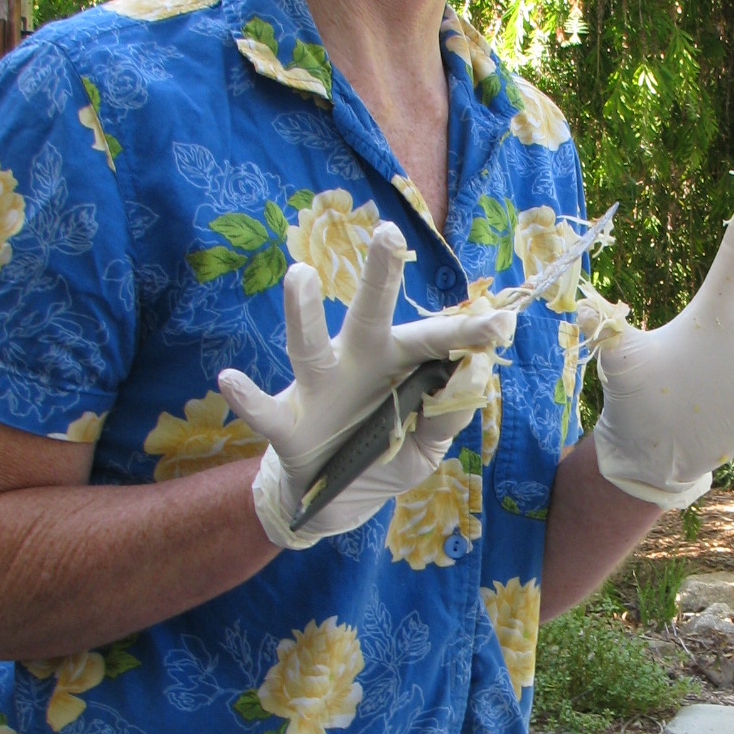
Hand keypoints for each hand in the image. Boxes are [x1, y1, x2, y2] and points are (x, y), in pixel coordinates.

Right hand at [220, 222, 511, 547]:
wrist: (331, 500)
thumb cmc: (384, 455)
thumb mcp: (427, 447)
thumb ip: (450, 415)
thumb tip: (477, 373)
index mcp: (400, 365)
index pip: (437, 340)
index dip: (469, 332)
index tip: (504, 323)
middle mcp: (358, 362)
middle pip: (370, 314)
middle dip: (379, 276)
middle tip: (389, 234)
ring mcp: (318, 389)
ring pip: (309, 347)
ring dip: (303, 313)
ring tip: (299, 276)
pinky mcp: (286, 423)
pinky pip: (263, 412)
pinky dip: (246, 398)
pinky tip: (229, 380)